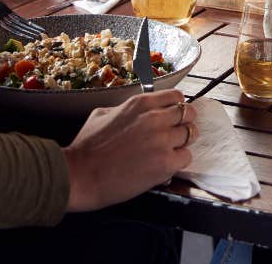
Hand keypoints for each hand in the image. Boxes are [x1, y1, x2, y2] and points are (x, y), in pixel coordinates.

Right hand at [62, 90, 197, 210]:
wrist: (80, 175)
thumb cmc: (87, 147)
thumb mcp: (103, 114)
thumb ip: (126, 109)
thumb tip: (136, 113)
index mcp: (140, 103)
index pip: (177, 96)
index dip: (178, 107)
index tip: (174, 116)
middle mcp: (154, 117)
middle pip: (189, 113)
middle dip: (185, 123)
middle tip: (176, 134)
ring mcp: (161, 140)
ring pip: (191, 135)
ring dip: (183, 143)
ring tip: (170, 151)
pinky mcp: (165, 163)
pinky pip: (186, 157)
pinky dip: (179, 162)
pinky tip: (165, 165)